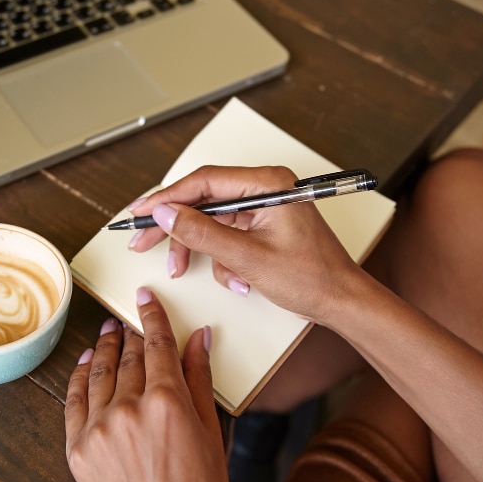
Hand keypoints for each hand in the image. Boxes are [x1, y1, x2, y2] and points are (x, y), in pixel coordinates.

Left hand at [64, 287, 227, 481]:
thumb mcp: (211, 433)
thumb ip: (200, 380)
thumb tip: (199, 340)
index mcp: (168, 402)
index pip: (157, 344)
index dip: (152, 316)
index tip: (145, 299)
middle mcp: (129, 410)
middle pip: (128, 356)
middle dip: (129, 333)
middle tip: (129, 318)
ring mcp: (99, 429)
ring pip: (99, 373)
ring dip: (104, 348)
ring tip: (107, 333)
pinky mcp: (78, 450)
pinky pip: (74, 401)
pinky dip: (79, 377)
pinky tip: (86, 363)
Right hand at [127, 165, 364, 324]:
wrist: (341, 300)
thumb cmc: (311, 277)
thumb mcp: (247, 258)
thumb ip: (202, 233)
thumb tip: (166, 213)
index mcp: (269, 184)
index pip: (205, 181)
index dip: (167, 197)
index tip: (141, 212)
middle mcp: (266, 188)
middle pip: (204, 198)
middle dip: (174, 224)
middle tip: (143, 240)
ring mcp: (265, 207)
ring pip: (212, 220)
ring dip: (198, 247)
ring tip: (183, 268)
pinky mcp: (263, 225)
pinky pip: (227, 235)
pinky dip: (221, 257)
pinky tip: (234, 278)